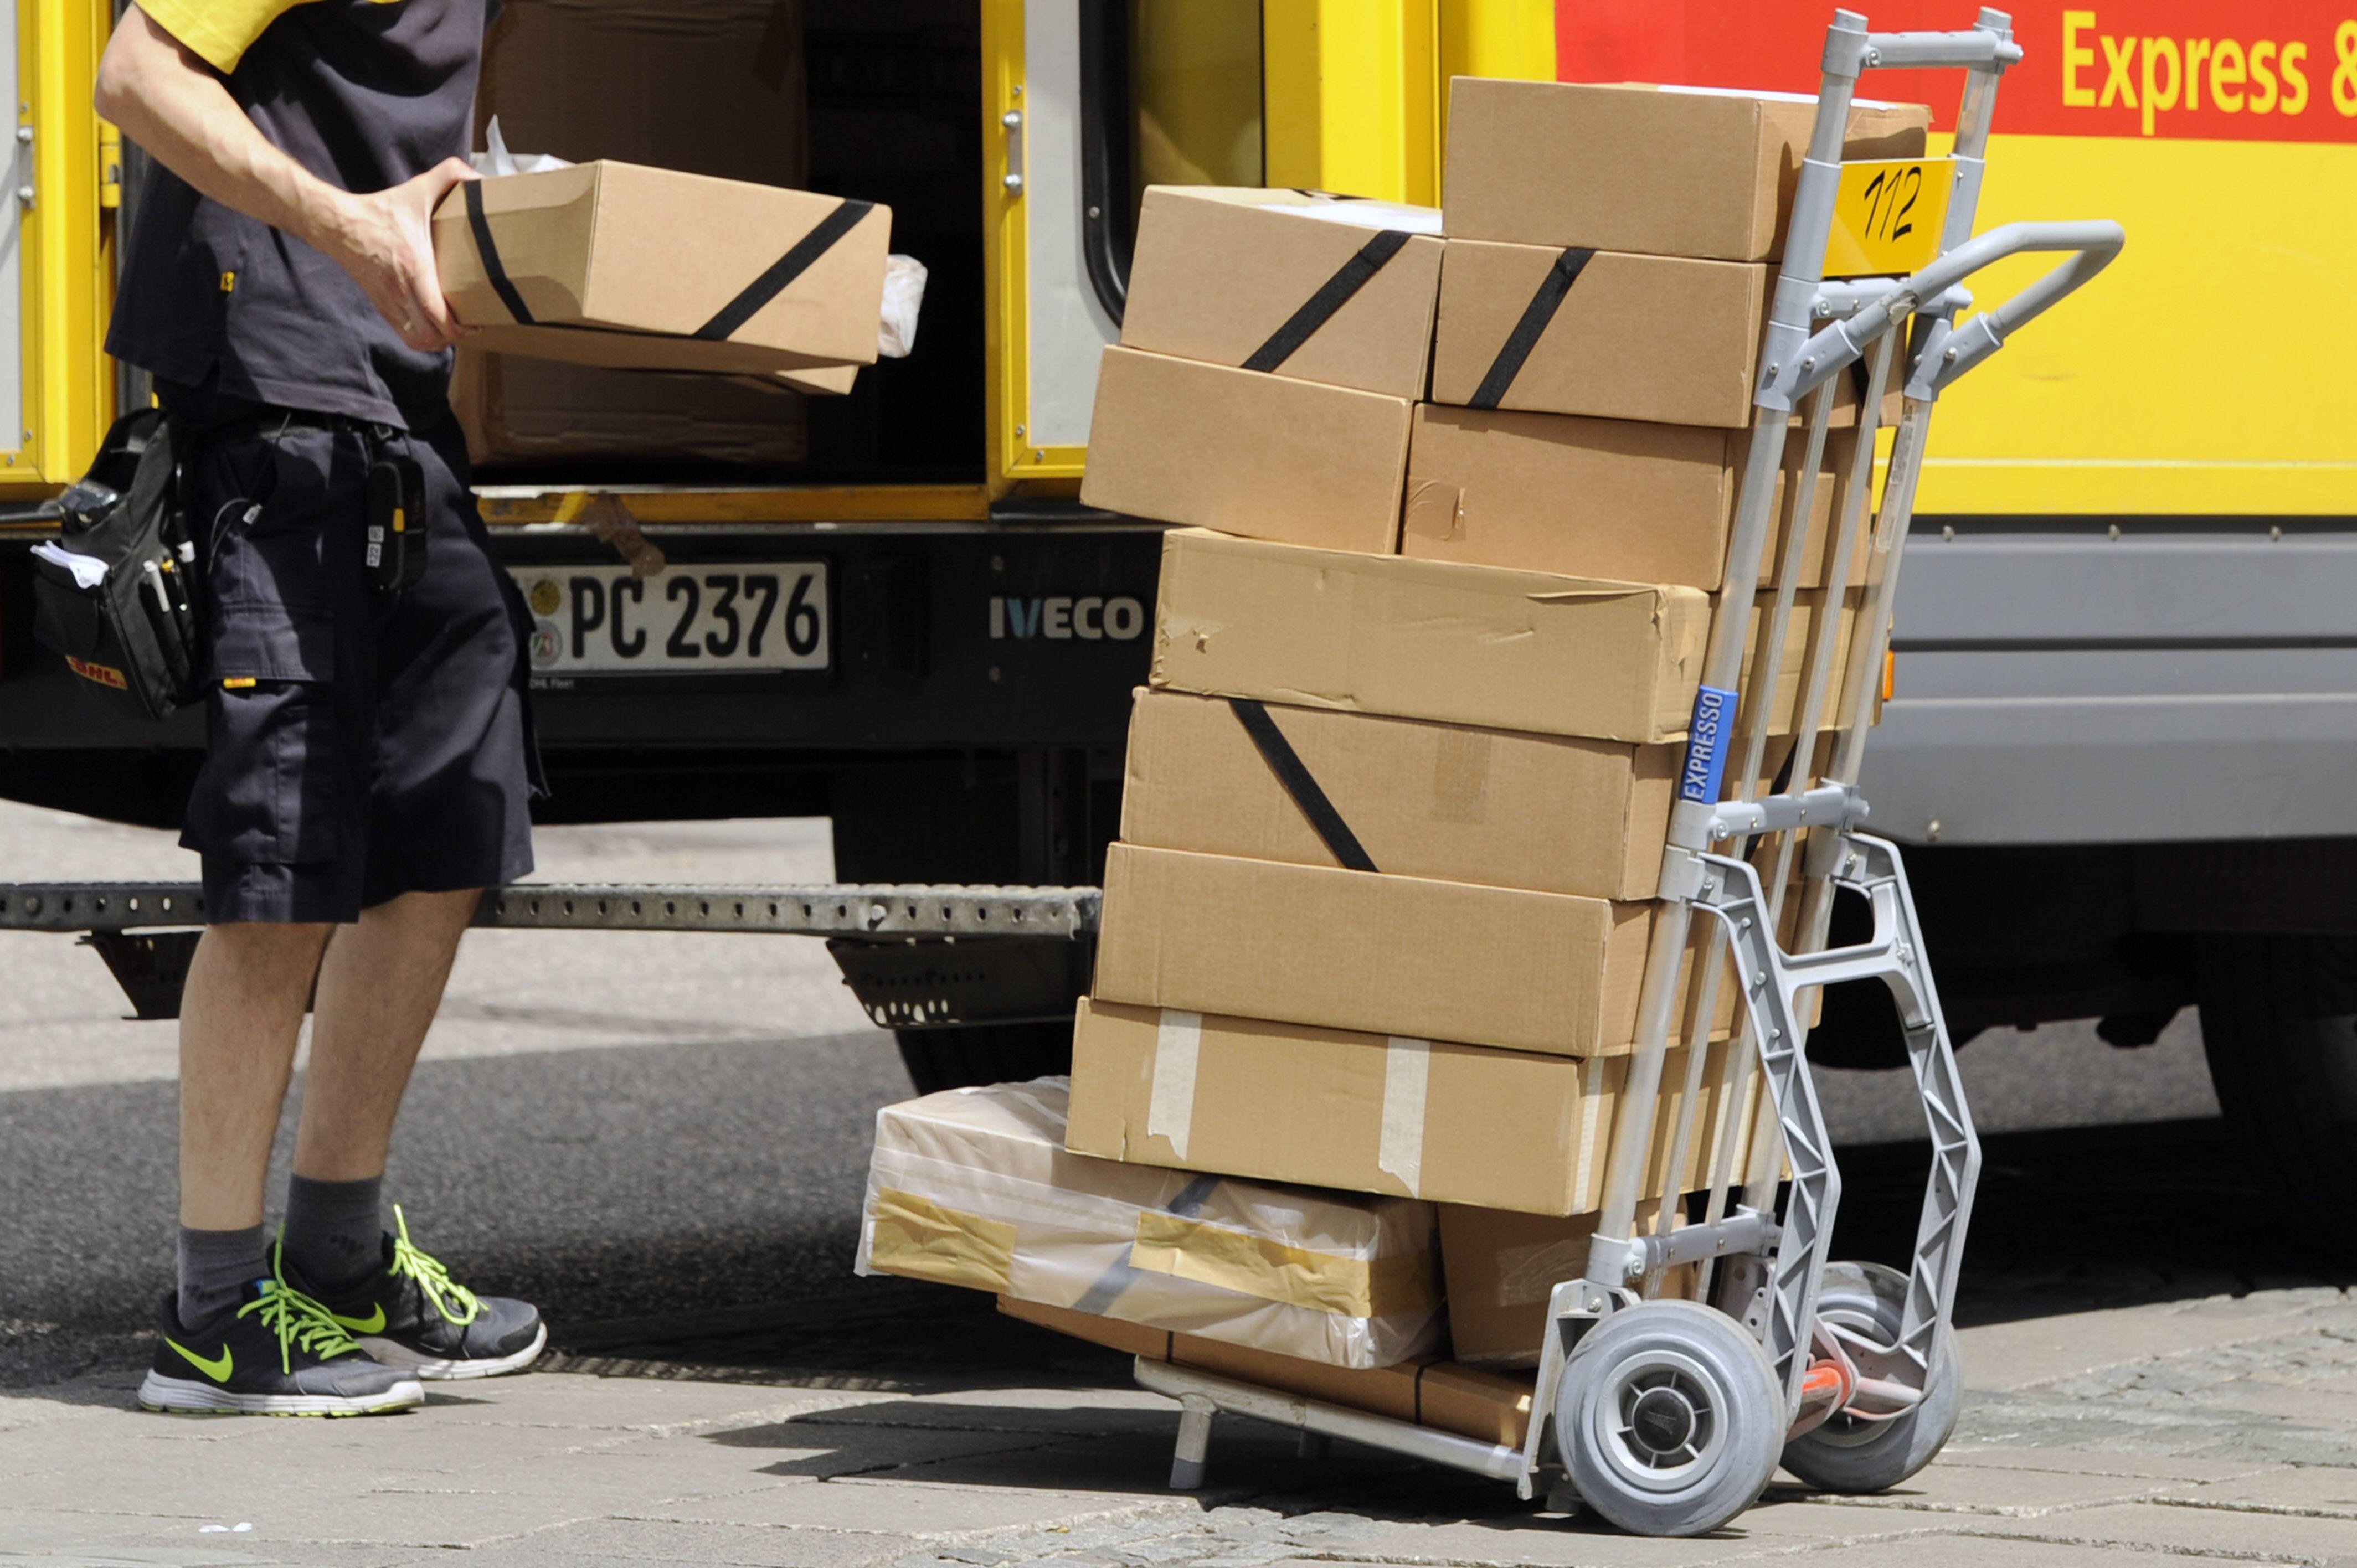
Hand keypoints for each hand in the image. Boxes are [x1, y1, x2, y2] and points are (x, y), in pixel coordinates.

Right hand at [312, 157, 477, 352]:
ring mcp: (389, 302)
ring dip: (439, 341)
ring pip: (418, 342)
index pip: (440, 317)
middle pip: (432, 337)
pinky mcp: (381, 306)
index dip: (461, 328)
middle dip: (455, 337)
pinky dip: (422, 339)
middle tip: (472, 324)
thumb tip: (480, 177)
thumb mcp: (418, 189)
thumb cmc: (380, 210)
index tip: (478, 321)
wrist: (337, 224)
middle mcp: (401, 292)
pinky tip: (433, 327)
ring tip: (454, 328)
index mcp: (414, 269)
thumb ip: (451, 175)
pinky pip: (404, 336)